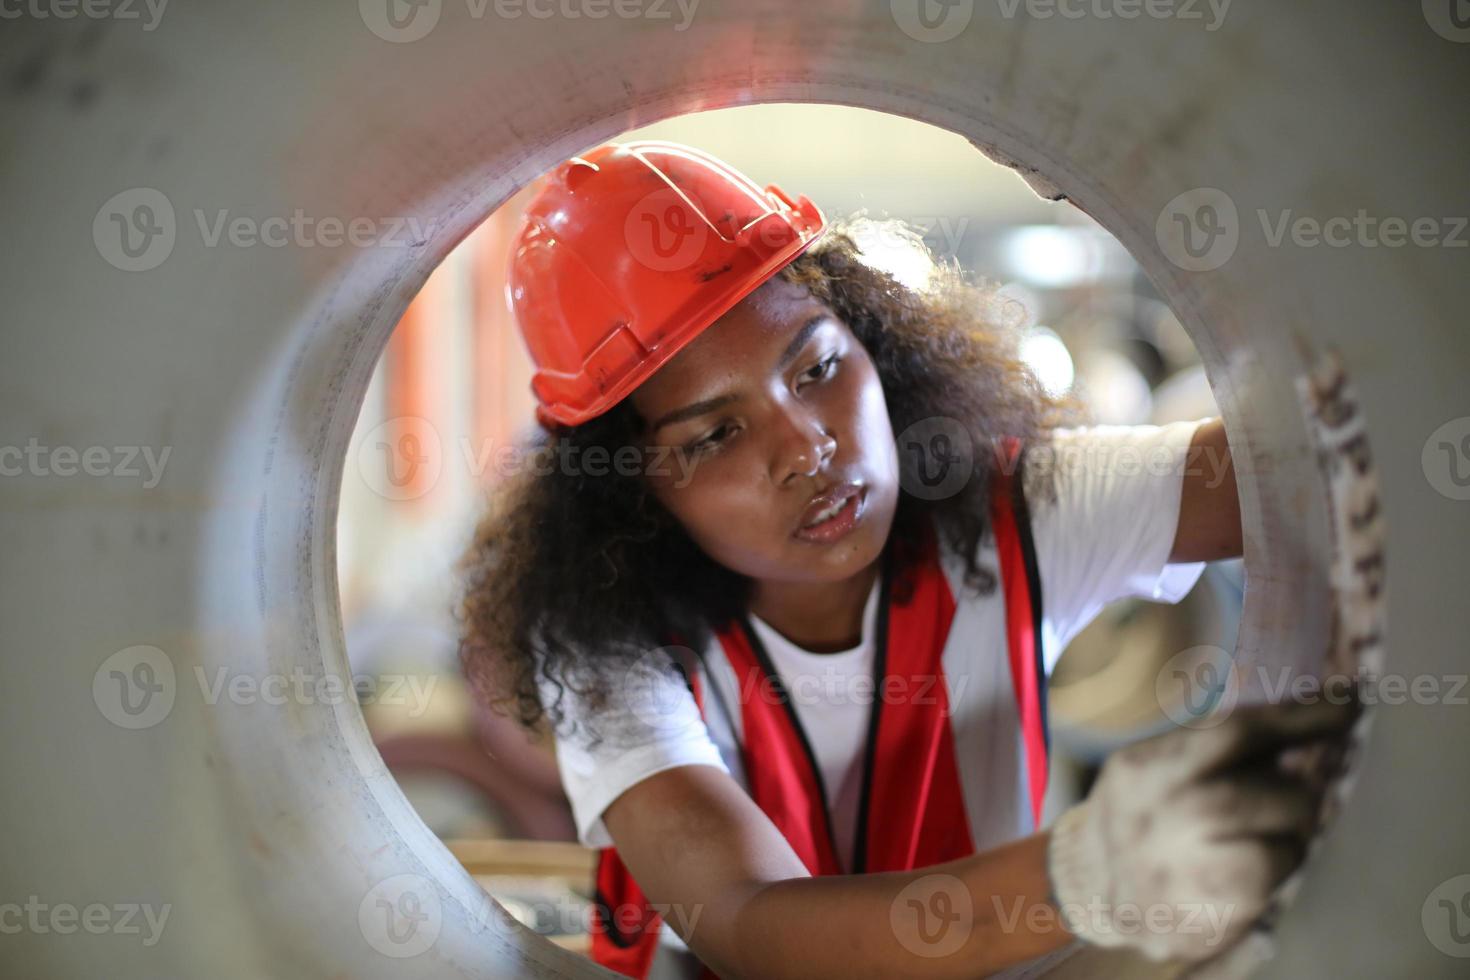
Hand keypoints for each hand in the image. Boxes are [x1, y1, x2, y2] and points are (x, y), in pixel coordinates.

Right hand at [1045, 693, 1359, 961]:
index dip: (1303, 715)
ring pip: (1287, 850)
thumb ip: (1224, 749)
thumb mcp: (1161, 765)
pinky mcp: (1201, 924)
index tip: (1350, 701)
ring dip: (1284, 845)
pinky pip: (1272, 894)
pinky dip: (1270, 882)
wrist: (1090, 886)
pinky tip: (1239, 878)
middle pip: (1279, 796)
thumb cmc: (1141, 813)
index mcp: (1144, 769)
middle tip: (1279, 806)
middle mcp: (1157, 819)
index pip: (1237, 732)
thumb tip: (1318, 717)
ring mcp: (1178, 876)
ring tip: (1249, 845)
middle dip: (1294, 800)